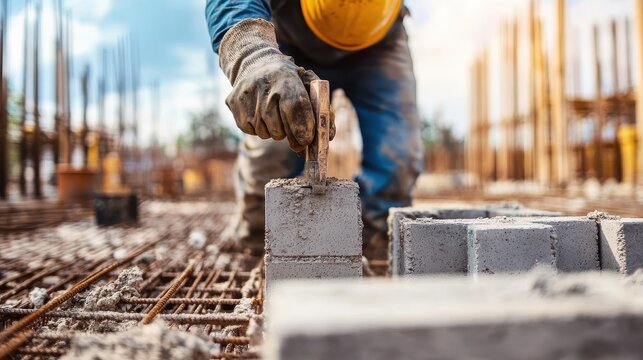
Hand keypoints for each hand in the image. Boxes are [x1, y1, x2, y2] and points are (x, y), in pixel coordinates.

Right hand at [219, 19, 334, 151]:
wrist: (254, 63)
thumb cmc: (289, 79)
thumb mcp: (308, 84)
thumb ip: (322, 109)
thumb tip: (328, 137)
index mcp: (285, 78)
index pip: (296, 109)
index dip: (303, 129)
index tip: (307, 139)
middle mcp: (263, 87)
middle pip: (280, 129)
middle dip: (290, 133)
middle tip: (292, 124)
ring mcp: (246, 97)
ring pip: (267, 133)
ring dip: (275, 129)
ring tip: (274, 111)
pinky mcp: (233, 105)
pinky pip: (252, 131)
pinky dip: (260, 127)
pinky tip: (261, 111)